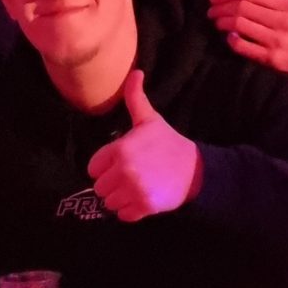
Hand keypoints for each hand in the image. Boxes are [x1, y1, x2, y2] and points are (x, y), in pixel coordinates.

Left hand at [87, 71, 200, 221]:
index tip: (118, 164)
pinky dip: (130, 211)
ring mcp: (134, 190)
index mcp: (120, 149)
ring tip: (135, 188)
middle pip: (99, 188)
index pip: (93, 168)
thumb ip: (135, 98)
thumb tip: (135, 72)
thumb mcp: (149, 120)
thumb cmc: (167, 143)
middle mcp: (124, 171)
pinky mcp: (144, 207)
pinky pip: (123, 215)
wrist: (194, 168)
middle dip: (111, 184)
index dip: (104, 167)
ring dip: (119, 198)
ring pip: (109, 203)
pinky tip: (141, 199)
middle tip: (128, 178)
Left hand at [207, 0, 287, 103]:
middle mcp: (285, 21)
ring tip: (216, 23)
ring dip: (222, 22)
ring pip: (239, 24)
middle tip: (210, 11)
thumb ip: (272, 4)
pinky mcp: (273, 60)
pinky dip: (231, 40)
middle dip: (221, 7)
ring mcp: (279, 41)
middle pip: (242, 6)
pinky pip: (243, 46)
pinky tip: (229, 38)